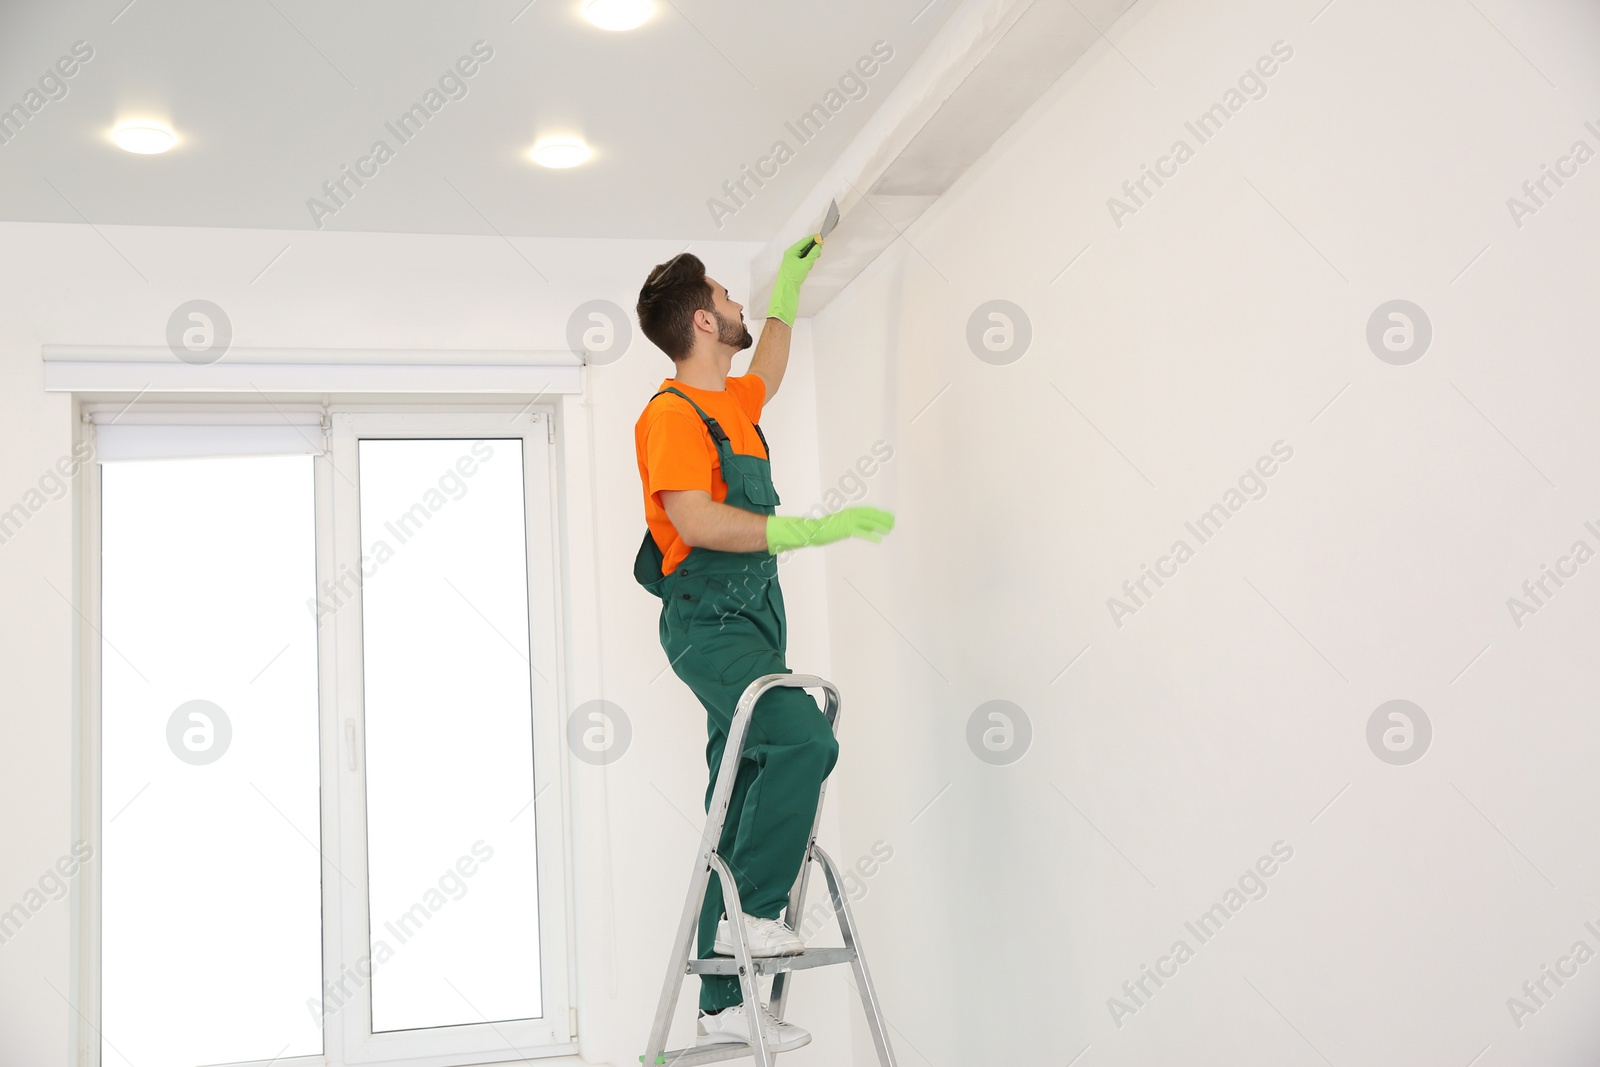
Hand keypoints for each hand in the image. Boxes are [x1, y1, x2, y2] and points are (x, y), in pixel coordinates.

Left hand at [766, 234, 822, 325]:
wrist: (787, 289)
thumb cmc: (794, 275)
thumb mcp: (806, 263)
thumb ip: (813, 253)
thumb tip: (819, 245)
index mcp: (791, 251)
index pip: (803, 241)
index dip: (812, 239)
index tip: (820, 237)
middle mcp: (791, 254)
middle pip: (804, 247)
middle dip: (812, 249)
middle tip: (819, 251)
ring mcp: (791, 260)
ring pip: (804, 254)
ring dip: (810, 256)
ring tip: (812, 262)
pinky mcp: (793, 266)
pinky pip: (802, 260)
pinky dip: (807, 262)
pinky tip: (808, 267)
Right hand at [766, 506, 893, 553]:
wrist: (812, 531)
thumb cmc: (826, 530)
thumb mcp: (844, 526)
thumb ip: (857, 526)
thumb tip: (871, 528)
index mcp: (850, 512)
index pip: (869, 511)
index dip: (880, 513)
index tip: (890, 516)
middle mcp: (850, 514)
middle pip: (871, 515)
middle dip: (883, 518)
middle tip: (893, 523)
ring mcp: (848, 521)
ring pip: (868, 522)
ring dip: (880, 525)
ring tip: (889, 530)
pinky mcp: (845, 529)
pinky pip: (861, 532)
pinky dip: (871, 535)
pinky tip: (879, 540)